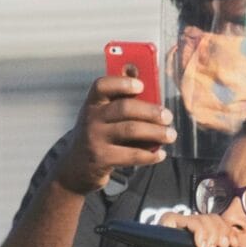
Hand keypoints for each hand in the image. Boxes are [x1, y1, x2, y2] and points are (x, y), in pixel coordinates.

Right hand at [53, 75, 176, 195]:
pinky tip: (160, 154)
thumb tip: (144, 79)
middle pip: (124, 108)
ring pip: (131, 130)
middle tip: (168, 116)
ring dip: (156, 132)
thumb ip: (120, 100)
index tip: (142, 85)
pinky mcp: (101, 159)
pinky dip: (149, 155)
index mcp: (92, 103)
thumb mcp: (101, 116)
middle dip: (151, 111)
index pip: (102, 85)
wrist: (74, 168)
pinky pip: (131, 155)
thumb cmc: (97, 135)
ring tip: (171, 135)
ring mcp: (95, 139)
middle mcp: (91, 118)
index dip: (123, 83)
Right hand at [145, 212, 245, 246]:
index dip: (230, 233)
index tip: (233, 244)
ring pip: (206, 218)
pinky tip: (199, 246)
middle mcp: (193, 229)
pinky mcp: (171, 220)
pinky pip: (190, 219)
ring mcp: (182, 224)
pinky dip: (199, 232)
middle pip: (217, 219)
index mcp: (203, 239)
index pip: (222, 226)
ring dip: (212, 235)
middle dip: (223, 233)